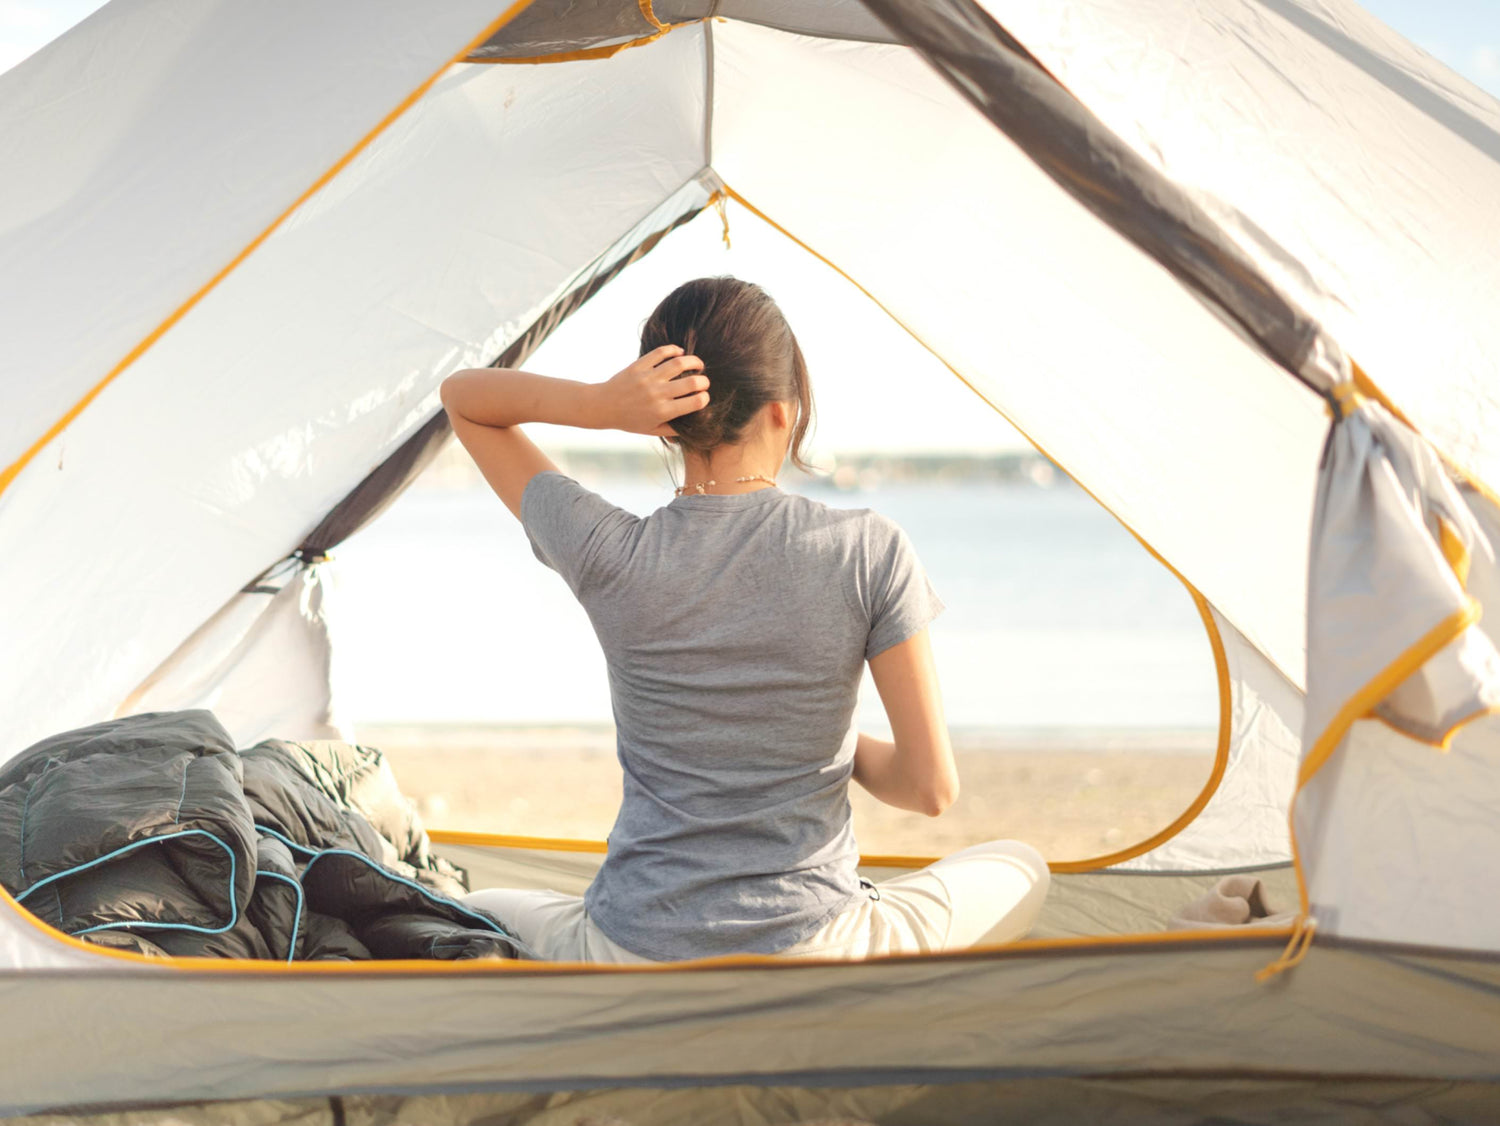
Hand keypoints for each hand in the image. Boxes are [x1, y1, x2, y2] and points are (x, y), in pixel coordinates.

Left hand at [595, 345, 709, 435]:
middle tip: (704, 381)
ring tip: (698, 364)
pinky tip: (679, 353)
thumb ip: (673, 430)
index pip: (695, 402)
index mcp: (663, 412)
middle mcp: (657, 394)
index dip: (705, 398)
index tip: (704, 396)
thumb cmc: (629, 421)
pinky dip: (673, 350)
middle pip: (691, 383)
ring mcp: (648, 378)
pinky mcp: (639, 366)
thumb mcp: (651, 430)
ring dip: (694, 362)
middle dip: (704, 381)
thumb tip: (692, 427)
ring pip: (678, 363)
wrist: (603, 406)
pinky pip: (660, 353)